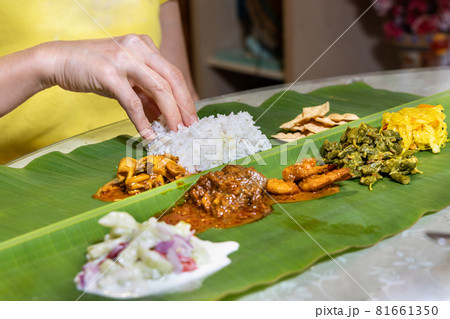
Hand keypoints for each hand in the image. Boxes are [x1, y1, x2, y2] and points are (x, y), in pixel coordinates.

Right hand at [41, 34, 197, 138]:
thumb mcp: (126, 79)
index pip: (173, 73)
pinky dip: (142, 121)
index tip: (192, 118)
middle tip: (190, 128)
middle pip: (172, 79)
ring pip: (158, 89)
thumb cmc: (94, 70)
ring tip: (175, 132)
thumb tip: (164, 117)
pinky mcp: (109, 73)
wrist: (58, 60)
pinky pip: (132, 102)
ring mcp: (124, 59)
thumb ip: (146, 94)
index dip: (186, 97)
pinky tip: (148, 134)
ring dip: (169, 114)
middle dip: (184, 106)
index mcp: (145, 46)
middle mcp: (138, 48)